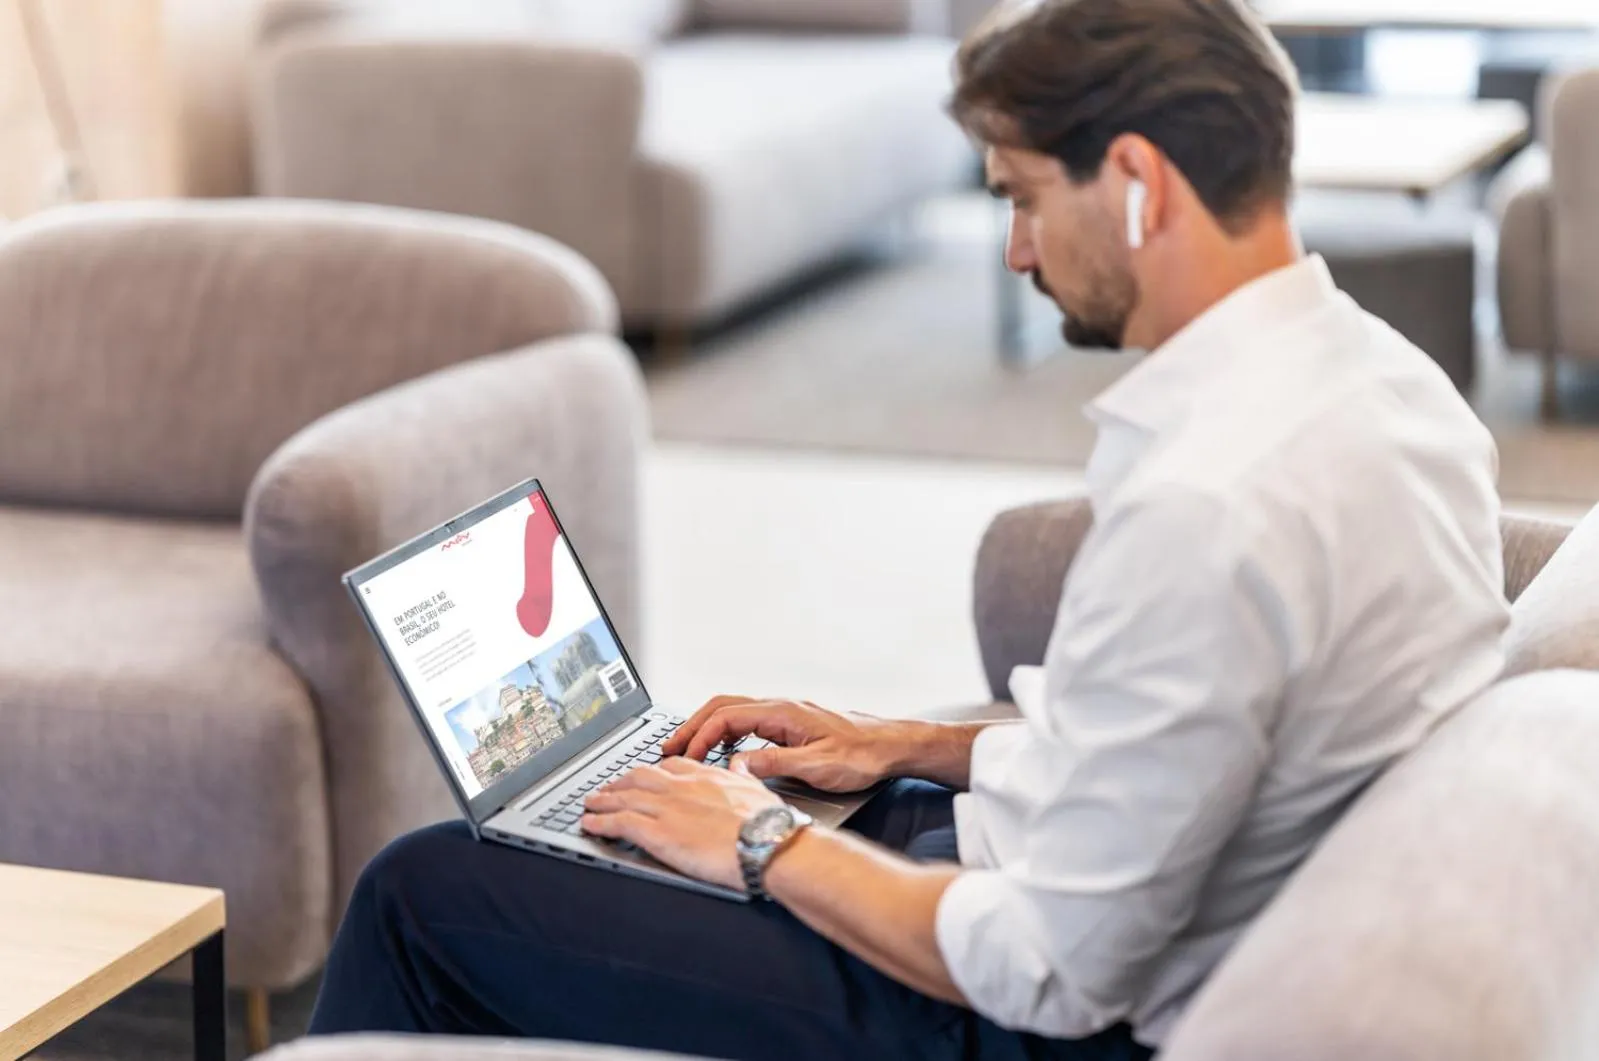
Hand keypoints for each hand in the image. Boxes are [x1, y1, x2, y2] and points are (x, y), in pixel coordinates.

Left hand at [581, 757, 782, 891]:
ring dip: (602, 801)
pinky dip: (601, 822)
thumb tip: (741, 764)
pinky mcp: (659, 833)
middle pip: (639, 777)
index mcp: (707, 776)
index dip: (652, 771)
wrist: (768, 843)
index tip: (644, 776)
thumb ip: (744, 775)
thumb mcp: (758, 789)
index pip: (671, 766)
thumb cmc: (769, 824)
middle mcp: (682, 787)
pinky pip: (620, 823)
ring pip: (624, 798)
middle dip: (620, 782)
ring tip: (590, 804)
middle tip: (608, 789)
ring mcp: (668, 808)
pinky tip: (590, 825)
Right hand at [662, 696, 913, 792]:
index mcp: (782, 712)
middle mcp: (780, 707)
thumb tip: (735, 766)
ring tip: (687, 750)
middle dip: (692, 727)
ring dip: (707, 729)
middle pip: (722, 707)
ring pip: (733, 712)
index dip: (699, 737)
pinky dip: (725, 732)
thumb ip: (773, 765)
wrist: (892, 746)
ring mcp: (785, 714)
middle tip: (668, 749)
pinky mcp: (792, 724)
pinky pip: (748, 721)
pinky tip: (723, 751)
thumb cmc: (862, 756)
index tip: (684, 758)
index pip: (726, 717)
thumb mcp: (816, 766)